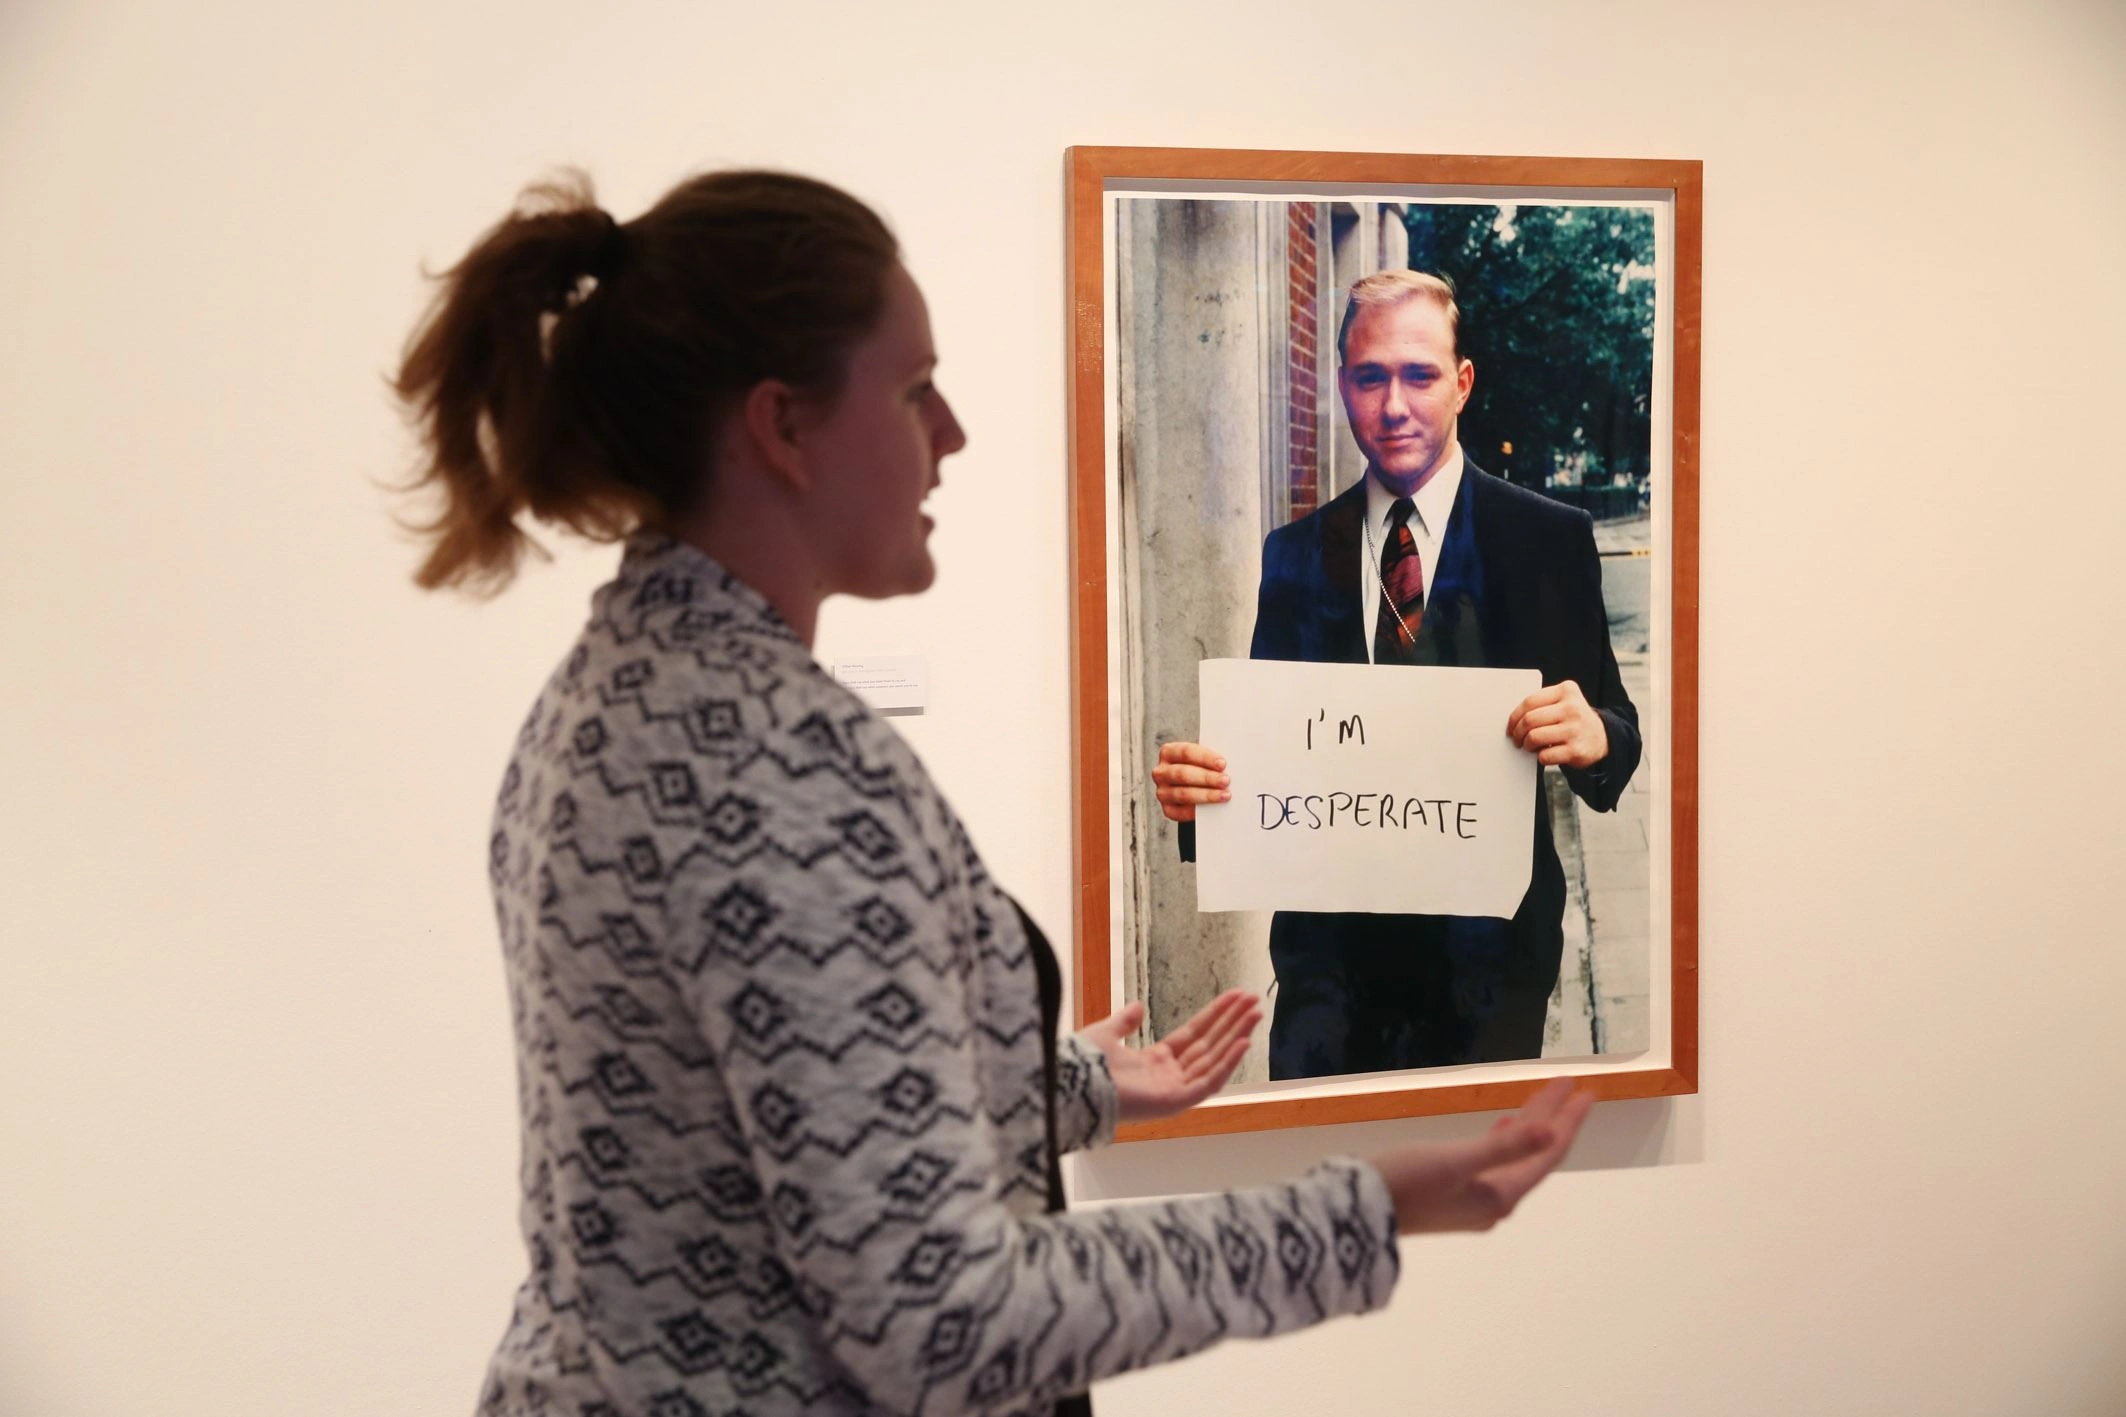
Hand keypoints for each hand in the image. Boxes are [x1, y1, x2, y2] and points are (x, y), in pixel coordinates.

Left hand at [1079, 988, 1261, 1122]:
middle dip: (1233, 1022)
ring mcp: (1175, 1089)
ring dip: (1237, 1036)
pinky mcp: (1177, 1101)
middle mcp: (1169, 1075)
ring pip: (1214, 1059)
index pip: (1194, 1034)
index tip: (1235, 997)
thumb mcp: (1106, 1034)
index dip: (1215, 1015)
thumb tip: (1138, 1005)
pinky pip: (1209, 1081)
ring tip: (1256, 1014)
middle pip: (1210, 1044)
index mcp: (1154, 1061)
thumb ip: (1124, 1022)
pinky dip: (1228, 1063)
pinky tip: (1244, 1043)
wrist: (1075, 1084)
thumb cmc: (1086, 1064)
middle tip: (1255, 1001)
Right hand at [1150, 741, 1229, 823]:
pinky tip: (1211, 809)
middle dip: (1206, 778)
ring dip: (1206, 795)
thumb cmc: (1201, 767)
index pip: (1186, 752)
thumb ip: (1211, 759)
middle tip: (1225, 781)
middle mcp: (1161, 772)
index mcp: (1168, 752)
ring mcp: (1162, 792)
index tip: (1222, 764)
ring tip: (1224, 795)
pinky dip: (1197, 811)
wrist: (1194, 785)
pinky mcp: (1167, 809)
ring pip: (1183, 794)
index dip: (1205, 758)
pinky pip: (1181, 812)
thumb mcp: (1202, 758)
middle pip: (1183, 774)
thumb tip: (1227, 764)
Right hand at [1367, 1078, 1592, 1233]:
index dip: (1567, 1122)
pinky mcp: (1452, 1192)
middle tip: (1570, 1086)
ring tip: (1543, 1099)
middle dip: (1553, 1119)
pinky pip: (1493, 1161)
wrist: (1357, 1214)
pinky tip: (1502, 1127)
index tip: (1585, 1092)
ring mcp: (1472, 1199)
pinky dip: (1504, 1139)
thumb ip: (1504, 1145)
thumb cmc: (1407, 1184)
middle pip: (1533, 1155)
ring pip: (1513, 1156)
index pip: (1546, 1154)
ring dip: (1529, 1126)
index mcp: (1500, 1196)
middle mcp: (1493, 1202)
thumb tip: (1551, 1131)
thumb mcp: (1455, 1160)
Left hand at [1506, 680, 1608, 768]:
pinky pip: (1544, 755)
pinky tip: (1544, 754)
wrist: (1602, 737)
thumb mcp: (1564, 701)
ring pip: (1534, 737)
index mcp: (1566, 691)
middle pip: (1529, 720)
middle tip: (1517, 739)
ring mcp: (1575, 729)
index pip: (1529, 702)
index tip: (1510, 726)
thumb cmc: (1574, 719)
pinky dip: (1540, 757)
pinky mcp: (1576, 750)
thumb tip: (1513, 720)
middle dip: (1517, 732)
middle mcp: (1572, 708)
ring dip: (1527, 745)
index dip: (1514, 716)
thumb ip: (1543, 704)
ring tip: (1529, 746)